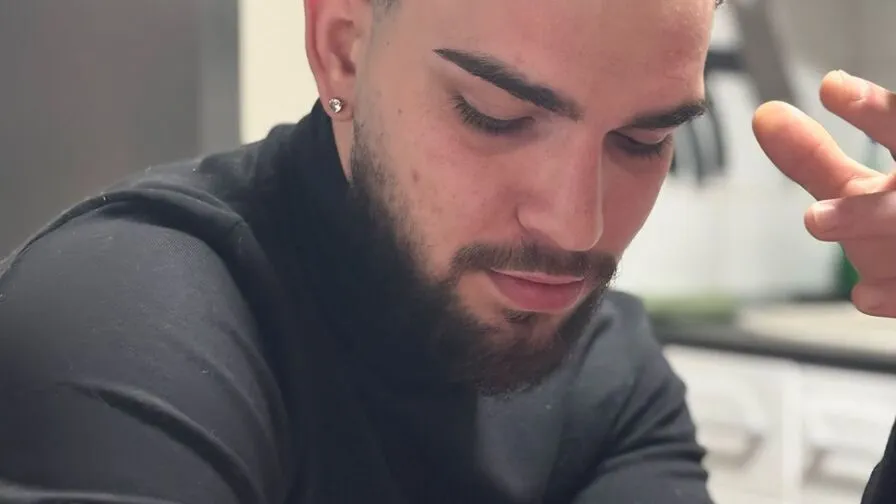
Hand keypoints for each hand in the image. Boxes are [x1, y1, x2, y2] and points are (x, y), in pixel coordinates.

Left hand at [753, 70, 895, 316]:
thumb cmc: (894, 227)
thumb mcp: (859, 192)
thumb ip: (815, 158)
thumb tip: (764, 115)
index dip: (875, 111)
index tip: (830, 86)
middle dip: (864, 194)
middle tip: (814, 190)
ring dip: (865, 219)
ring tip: (816, 217)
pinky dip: (893, 294)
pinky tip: (862, 296)